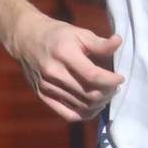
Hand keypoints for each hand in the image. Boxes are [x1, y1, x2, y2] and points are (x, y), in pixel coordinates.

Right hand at [10, 11, 124, 121]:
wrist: (26, 39)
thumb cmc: (58, 34)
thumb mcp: (80, 33)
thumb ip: (100, 43)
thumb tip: (119, 42)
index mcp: (64, 54)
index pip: (93, 76)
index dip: (111, 80)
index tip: (120, 78)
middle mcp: (54, 73)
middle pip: (88, 93)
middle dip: (108, 92)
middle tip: (115, 86)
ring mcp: (47, 87)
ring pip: (81, 106)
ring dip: (100, 103)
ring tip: (108, 93)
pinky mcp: (43, 96)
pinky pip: (67, 114)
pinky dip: (85, 114)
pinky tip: (95, 106)